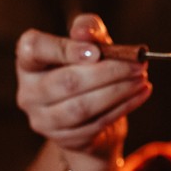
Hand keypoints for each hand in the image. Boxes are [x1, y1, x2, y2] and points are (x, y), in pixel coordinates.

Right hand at [15, 13, 151, 158]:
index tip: (97, 51)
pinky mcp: (65, 139)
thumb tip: (85, 31)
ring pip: (83, 106)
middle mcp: (29, 93)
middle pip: (67, 82)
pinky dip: (123, 107)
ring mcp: (44, 120)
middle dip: (109, 72)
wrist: (90, 117)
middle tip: (138, 65)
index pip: (34, 49)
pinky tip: (141, 94)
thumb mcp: (89, 45)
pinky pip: (97, 123)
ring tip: (142, 79)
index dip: (64, 50)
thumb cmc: (86, 71)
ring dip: (119, 91)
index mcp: (28, 62)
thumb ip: (88, 31)